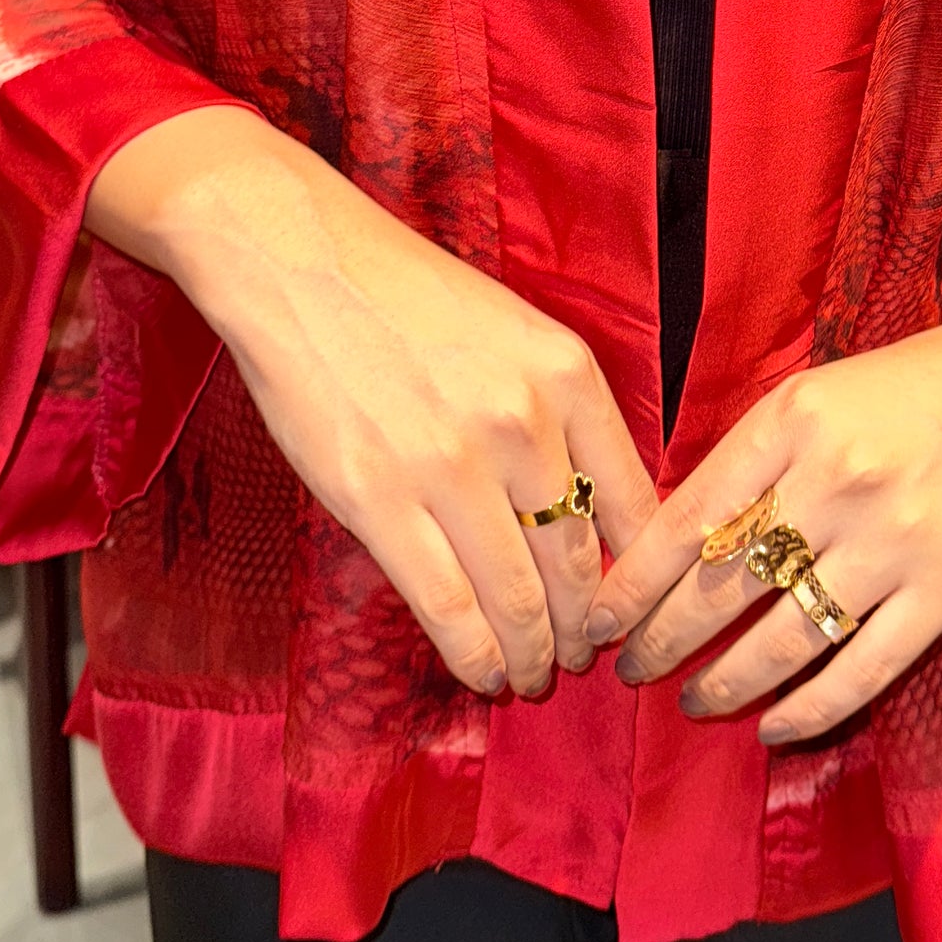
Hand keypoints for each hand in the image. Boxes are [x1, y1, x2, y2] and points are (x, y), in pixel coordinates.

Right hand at [85, 108, 657, 699]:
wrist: (302, 263)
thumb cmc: (412, 300)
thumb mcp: (520, 336)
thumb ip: (564, 417)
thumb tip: (600, 516)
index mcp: (569, 378)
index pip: (636, 508)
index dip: (639, 583)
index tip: (631, 614)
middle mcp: (523, 425)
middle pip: (580, 567)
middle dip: (586, 632)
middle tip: (580, 659)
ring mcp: (451, 467)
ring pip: (519, 599)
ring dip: (533, 656)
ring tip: (532, 677)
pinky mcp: (380, 501)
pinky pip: (447, 607)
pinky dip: (475, 656)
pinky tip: (483, 673)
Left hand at [582, 272, 941, 746]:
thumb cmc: (914, 388)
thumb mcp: (815, 396)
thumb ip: (751, 461)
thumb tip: (675, 541)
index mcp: (791, 422)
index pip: (689, 517)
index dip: (634, 580)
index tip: (599, 617)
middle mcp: (836, 482)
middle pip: (723, 585)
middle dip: (663, 638)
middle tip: (629, 669)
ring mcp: (894, 542)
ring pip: (784, 639)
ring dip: (726, 682)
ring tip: (692, 700)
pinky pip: (863, 670)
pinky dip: (810, 709)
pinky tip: (774, 725)